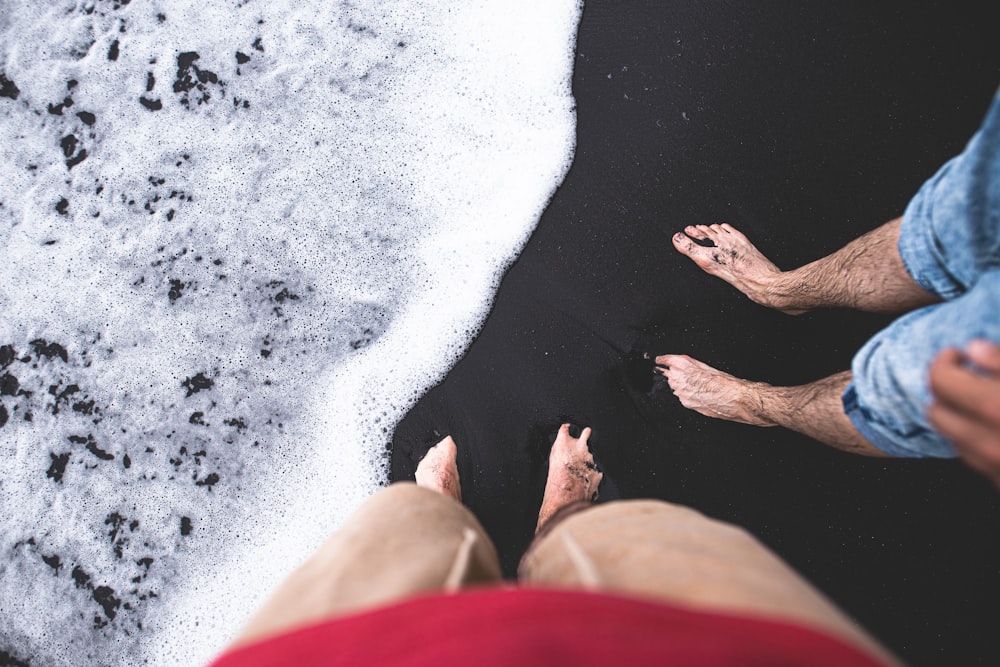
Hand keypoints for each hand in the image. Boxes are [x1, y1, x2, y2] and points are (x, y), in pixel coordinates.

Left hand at [928, 339, 999, 487]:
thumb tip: (973, 349)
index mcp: (998, 408)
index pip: (941, 381)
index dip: (945, 362)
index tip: (959, 354)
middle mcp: (991, 445)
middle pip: (935, 412)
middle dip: (946, 390)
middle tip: (967, 375)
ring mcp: (995, 470)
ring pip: (950, 437)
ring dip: (957, 416)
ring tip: (982, 398)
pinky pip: (971, 458)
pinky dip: (974, 438)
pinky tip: (993, 426)